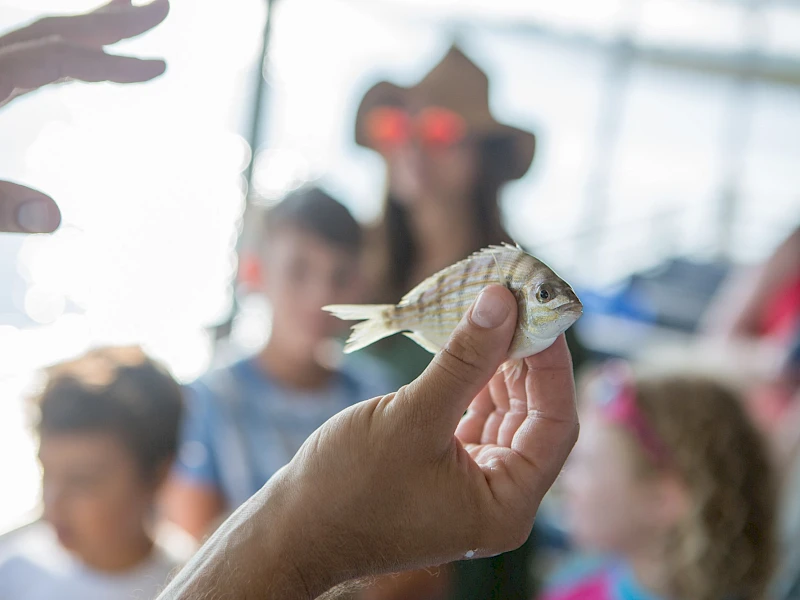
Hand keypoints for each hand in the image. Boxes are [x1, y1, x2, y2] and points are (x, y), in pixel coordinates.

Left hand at [0, 0, 168, 233]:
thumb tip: (54, 216)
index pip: (57, 59)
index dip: (112, 62)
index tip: (158, 66)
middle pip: (50, 29)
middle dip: (109, 20)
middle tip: (160, 8)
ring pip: (32, 35)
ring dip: (82, 28)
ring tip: (121, 21)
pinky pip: (16, 53)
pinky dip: (52, 48)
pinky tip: (62, 58)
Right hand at [285, 285, 577, 588]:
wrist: (292, 528)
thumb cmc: (348, 486)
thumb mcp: (414, 416)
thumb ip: (464, 360)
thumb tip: (501, 302)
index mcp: (506, 504)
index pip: (556, 424)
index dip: (553, 364)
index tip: (539, 311)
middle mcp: (499, 497)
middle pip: (533, 415)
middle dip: (525, 357)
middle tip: (517, 301)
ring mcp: (472, 483)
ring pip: (504, 413)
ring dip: (499, 364)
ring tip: (494, 312)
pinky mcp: (446, 469)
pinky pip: (475, 417)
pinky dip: (474, 381)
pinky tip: (470, 343)